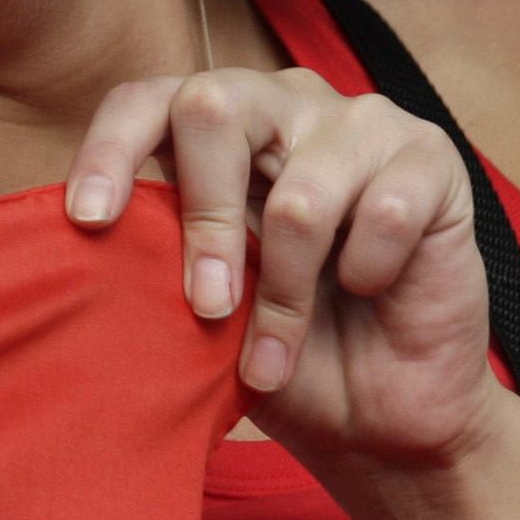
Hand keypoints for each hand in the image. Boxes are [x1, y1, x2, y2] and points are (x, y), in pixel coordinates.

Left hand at [64, 65, 505, 478]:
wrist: (382, 417)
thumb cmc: (285, 352)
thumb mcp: (205, 308)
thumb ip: (161, 257)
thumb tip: (97, 242)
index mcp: (216, 131)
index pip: (147, 101)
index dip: (109, 150)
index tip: (88, 222)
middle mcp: (284, 106)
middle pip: (213, 107)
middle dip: (202, 220)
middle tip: (207, 306)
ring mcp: (360, 124)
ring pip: (299, 192)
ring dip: (287, 293)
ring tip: (279, 353)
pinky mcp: (430, 158)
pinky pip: (384, 209)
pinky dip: (369, 270)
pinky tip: (373, 288)